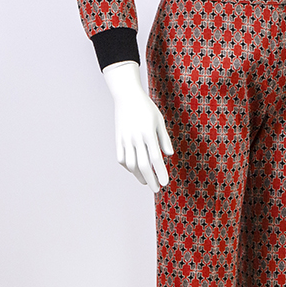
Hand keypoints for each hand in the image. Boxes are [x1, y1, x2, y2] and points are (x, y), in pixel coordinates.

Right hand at [102, 61, 173, 191]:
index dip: (160, 172)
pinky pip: (121, 158)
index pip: (155, 158)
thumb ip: (164, 139)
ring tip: (147, 182)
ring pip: (130, 164)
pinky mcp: (117, 139)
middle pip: (142, 165)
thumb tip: (168, 155)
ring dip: (139, 175)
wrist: (127, 97)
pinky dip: (128, 167)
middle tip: (157, 189)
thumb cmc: (147, 109)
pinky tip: (135, 170)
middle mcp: (135, 138)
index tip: (165, 183)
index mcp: (148, 133)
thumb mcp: (159, 121)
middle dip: (150, 179)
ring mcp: (124, 140)